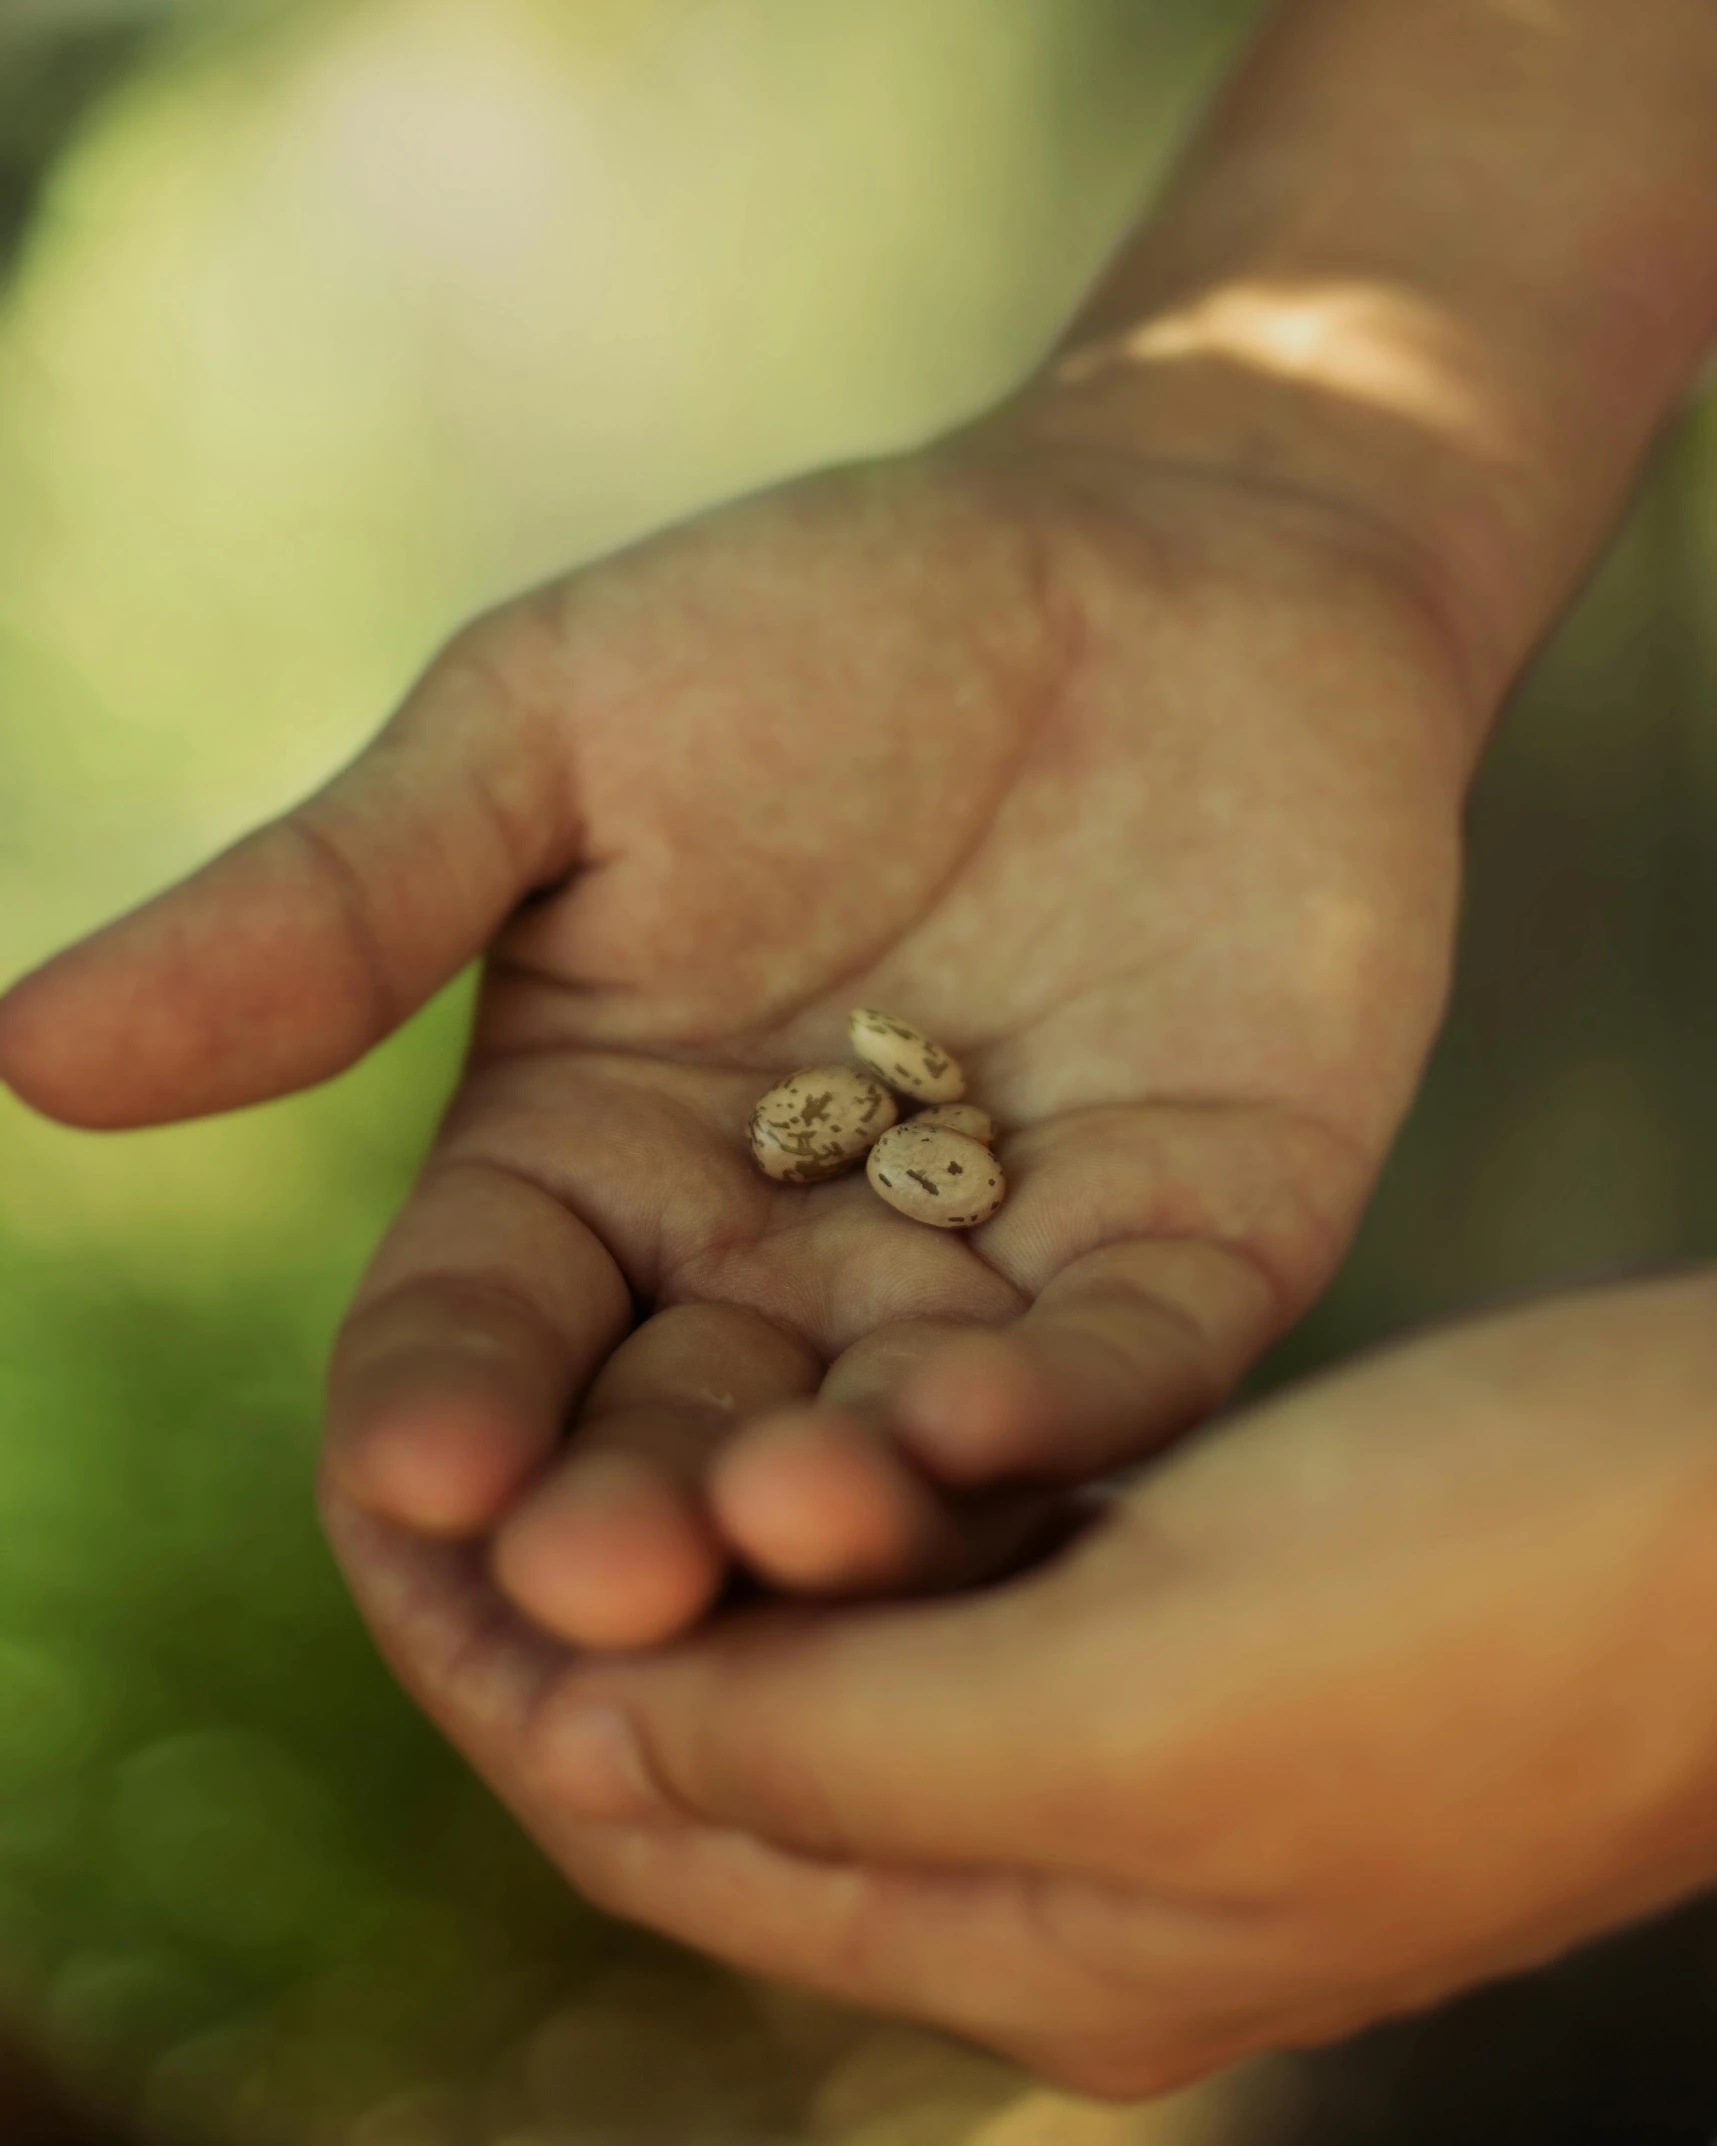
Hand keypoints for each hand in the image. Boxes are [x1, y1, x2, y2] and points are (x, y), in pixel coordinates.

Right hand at [0, 421, 1468, 1646]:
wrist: (1160, 557)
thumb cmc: (832, 619)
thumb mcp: (548, 735)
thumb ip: (335, 910)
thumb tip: (29, 1053)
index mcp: (592, 1166)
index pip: (474, 1343)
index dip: (441, 1414)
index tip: (423, 1466)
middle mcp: (774, 1268)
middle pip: (668, 1446)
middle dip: (629, 1521)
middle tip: (602, 1581)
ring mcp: (981, 1279)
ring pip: (885, 1457)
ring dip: (835, 1512)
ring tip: (781, 1518)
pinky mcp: (1181, 1259)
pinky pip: (1112, 1375)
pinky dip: (1052, 1412)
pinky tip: (983, 1424)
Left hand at [321, 1272, 1716, 2098]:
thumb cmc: (1482, 1607)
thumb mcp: (1133, 1701)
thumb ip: (839, 1743)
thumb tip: (593, 1728)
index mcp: (1025, 1937)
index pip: (661, 1822)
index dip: (502, 1673)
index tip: (390, 1507)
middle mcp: (1056, 1869)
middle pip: (729, 1738)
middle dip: (587, 1590)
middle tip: (467, 1419)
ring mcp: (1133, 1739)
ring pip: (835, 1637)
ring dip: (717, 1518)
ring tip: (606, 1370)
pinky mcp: (1200, 1608)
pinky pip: (958, 1552)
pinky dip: (859, 1470)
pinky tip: (815, 1362)